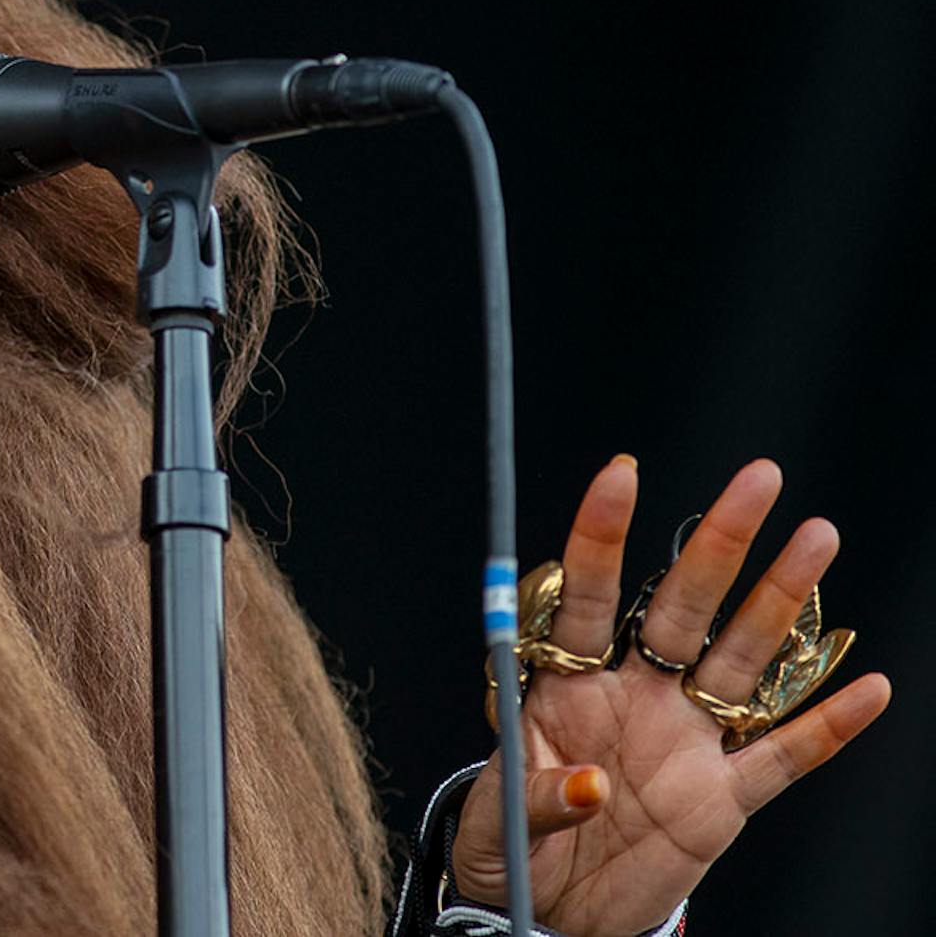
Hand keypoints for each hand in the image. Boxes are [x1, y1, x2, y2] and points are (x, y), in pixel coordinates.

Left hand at [447, 456, 891, 935]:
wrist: (548, 912)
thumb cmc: (509, 846)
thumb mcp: (495, 820)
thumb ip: (536, 796)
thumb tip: (588, 786)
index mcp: (566, 685)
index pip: (587, 595)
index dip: (603, 536)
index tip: (623, 472)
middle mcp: (634, 697)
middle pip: (682, 607)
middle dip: (718, 543)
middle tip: (759, 477)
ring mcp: (684, 742)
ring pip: (741, 661)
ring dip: (779, 602)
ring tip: (817, 536)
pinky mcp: (722, 800)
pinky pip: (782, 758)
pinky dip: (826, 726)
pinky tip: (869, 686)